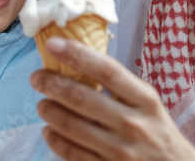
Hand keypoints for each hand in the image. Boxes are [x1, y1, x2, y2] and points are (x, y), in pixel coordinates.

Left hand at [30, 37, 194, 160]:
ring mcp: (120, 150)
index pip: (107, 70)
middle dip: (52, 84)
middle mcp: (134, 124)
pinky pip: (71, 153)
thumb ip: (120, 87)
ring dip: (49, 112)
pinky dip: (54, 139)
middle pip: (82, 98)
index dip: (77, 54)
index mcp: (145, 100)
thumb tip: (77, 62)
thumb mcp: (148, 105)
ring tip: (43, 105)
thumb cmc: (157, 132)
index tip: (53, 44)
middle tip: (37, 78)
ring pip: (71, 126)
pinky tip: (49, 131)